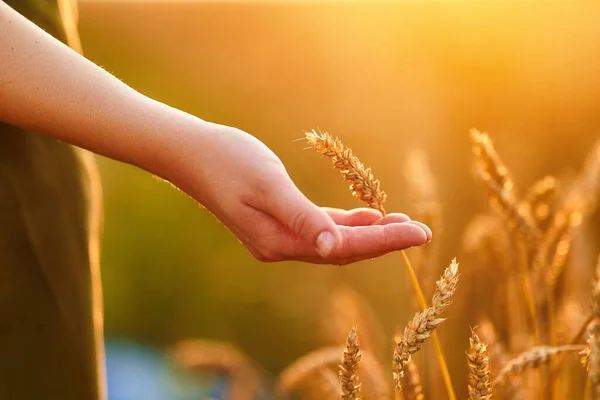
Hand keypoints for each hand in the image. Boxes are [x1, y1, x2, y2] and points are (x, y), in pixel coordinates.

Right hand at [171, 123, 431, 264]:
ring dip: (367, 234)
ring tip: (401, 225)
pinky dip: (344, 224)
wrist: (191, 154)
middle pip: (343, 250)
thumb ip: (302, 217)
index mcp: (280, 241)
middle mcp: (281, 246)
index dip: (384, 241)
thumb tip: (334, 246)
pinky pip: (319, 228)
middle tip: (422, 232)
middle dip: (383, 241)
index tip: (420, 233)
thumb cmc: (228, 161)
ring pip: (334, 241)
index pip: (344, 246)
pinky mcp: (276, 222)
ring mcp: (278, 236)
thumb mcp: (268, 185)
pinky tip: (365, 216)